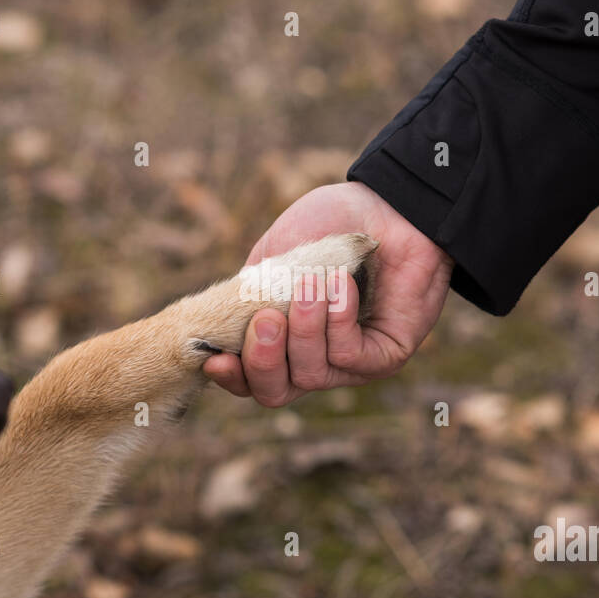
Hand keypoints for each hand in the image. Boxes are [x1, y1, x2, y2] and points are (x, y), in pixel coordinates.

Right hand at [203, 181, 453, 404]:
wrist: (385, 205)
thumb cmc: (328, 226)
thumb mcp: (274, 258)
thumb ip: (247, 296)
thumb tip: (220, 335)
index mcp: (279, 340)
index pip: (249, 379)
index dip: (230, 376)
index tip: (213, 358)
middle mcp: (311, 360)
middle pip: (274, 392)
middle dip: (263, 361)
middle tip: (266, 320)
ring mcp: (348, 364)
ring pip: (310, 374)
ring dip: (305, 329)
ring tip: (311, 284)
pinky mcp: (384, 356)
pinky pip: (349, 356)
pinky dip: (339, 320)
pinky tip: (343, 285)